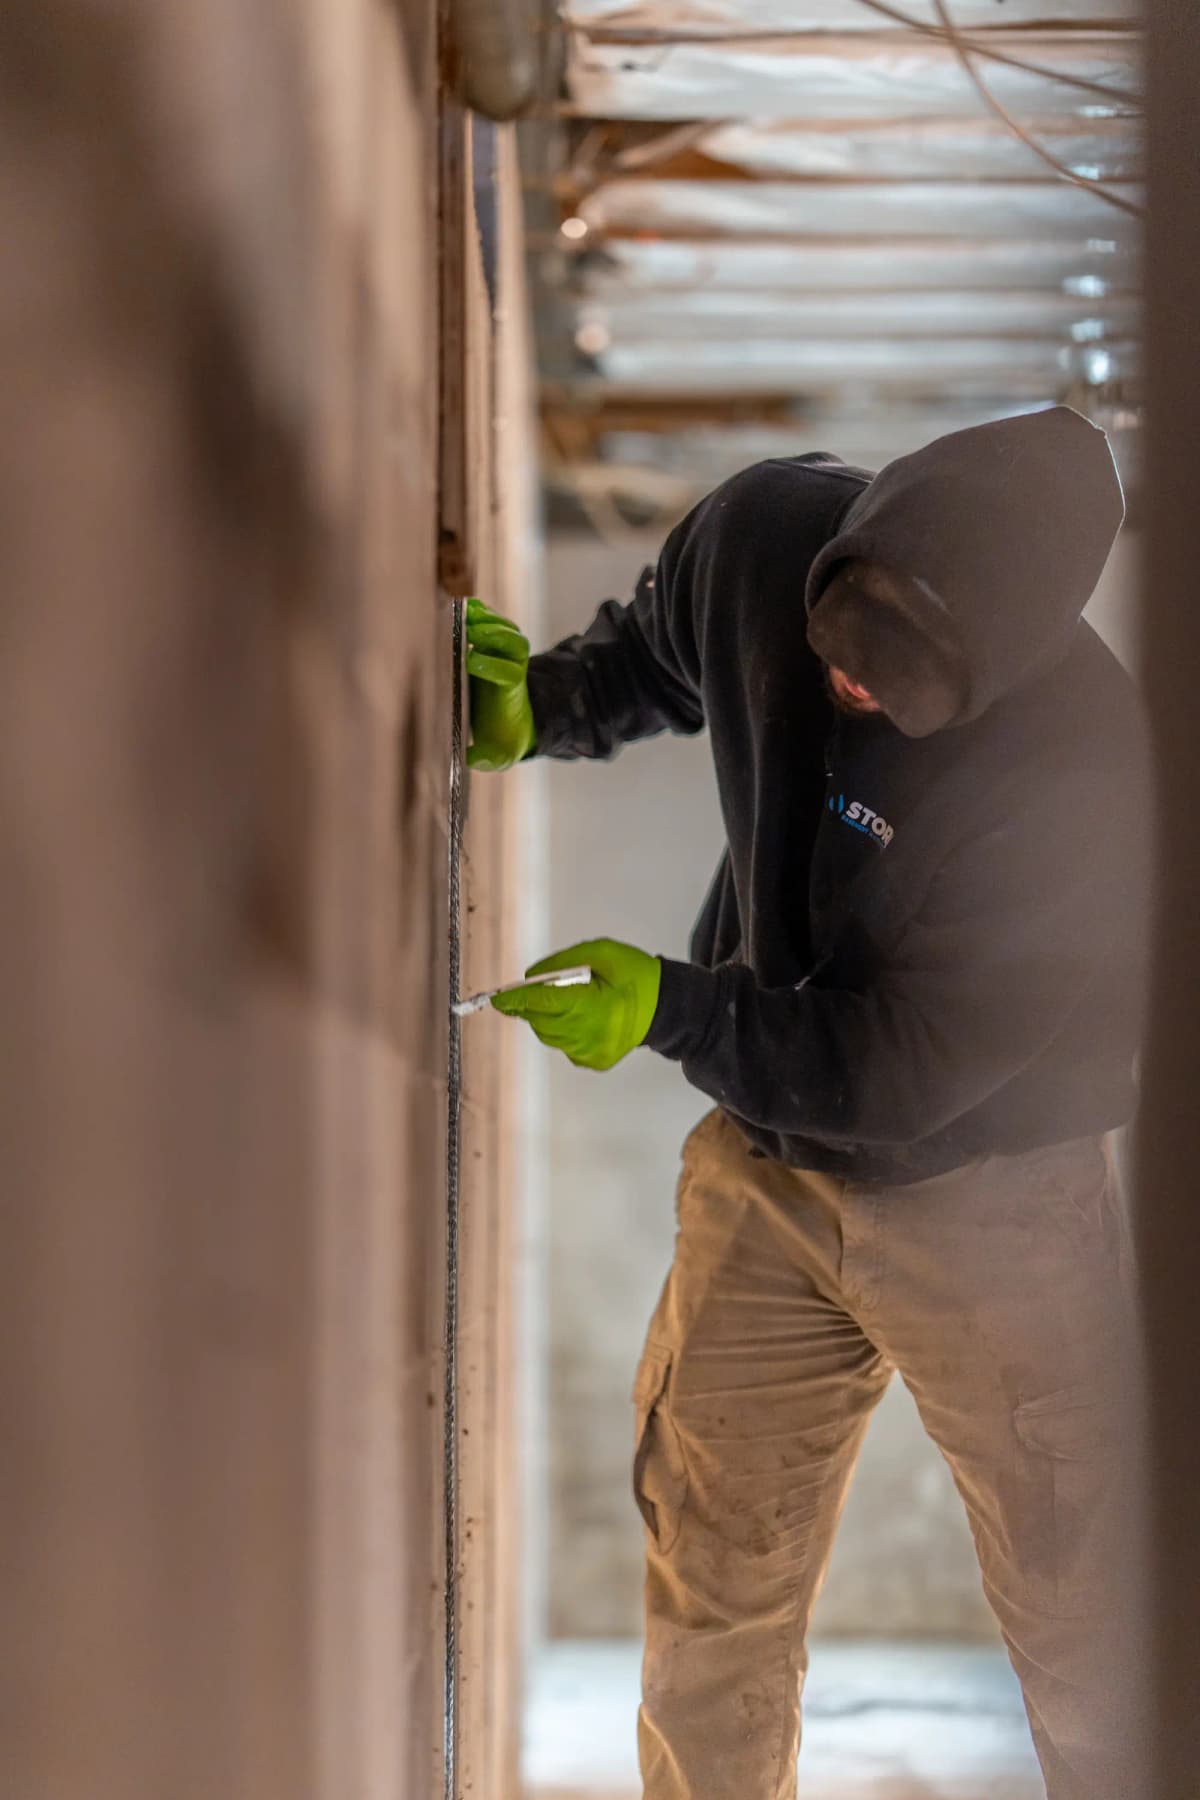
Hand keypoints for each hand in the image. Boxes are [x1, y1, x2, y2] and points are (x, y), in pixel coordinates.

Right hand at [466, 597, 534, 770]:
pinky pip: (491, 621)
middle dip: (497, 636)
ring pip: (505, 629)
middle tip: (473, 632)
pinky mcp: (490, 644)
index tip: (473, 663)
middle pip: (514, 644)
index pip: (510, 674)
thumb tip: (474, 759)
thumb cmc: (500, 740)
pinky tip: (462, 605)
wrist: (508, 722)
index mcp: (511, 693)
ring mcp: (502, 654)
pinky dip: (479, 612)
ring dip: (487, 619)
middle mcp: (510, 668)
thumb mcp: (498, 755)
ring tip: (465, 613)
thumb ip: (490, 759)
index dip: (494, 666)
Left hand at [491, 938, 661, 1069]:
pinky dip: (564, 1030)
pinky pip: (564, 1045)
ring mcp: (590, 1052)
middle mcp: (587, 1034)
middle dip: (533, 1005)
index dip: (516, 1000)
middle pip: (540, 1021)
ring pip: (549, 1035)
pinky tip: (584, 1017)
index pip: (541, 1004)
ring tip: (572, 1000)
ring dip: (548, 1017)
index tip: (496, 998)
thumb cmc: (636, 976)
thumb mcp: (602, 953)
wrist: (667, 1007)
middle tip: (540, 989)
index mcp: (591, 1005)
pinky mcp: (593, 1061)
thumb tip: (531, 977)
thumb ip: (562, 962)